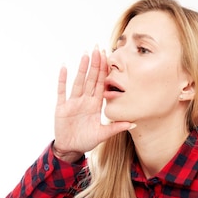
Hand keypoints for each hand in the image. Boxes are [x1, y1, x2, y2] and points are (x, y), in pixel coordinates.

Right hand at [53, 47, 133, 161]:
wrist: (71, 148)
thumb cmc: (87, 140)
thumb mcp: (103, 134)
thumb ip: (117, 127)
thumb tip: (135, 123)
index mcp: (95, 105)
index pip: (101, 84)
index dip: (104, 71)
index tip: (108, 58)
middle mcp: (85, 100)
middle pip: (91, 79)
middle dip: (95, 64)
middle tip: (98, 48)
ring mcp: (73, 102)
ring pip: (78, 82)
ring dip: (82, 69)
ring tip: (86, 54)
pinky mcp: (62, 107)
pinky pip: (62, 91)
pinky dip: (63, 80)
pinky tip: (65, 67)